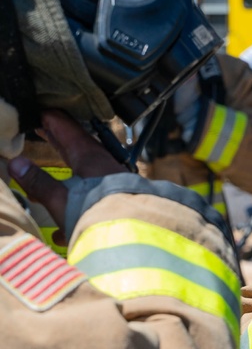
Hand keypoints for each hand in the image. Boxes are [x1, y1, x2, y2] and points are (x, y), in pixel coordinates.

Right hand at [7, 110, 126, 230]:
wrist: (137, 237)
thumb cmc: (99, 214)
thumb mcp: (62, 200)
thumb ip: (40, 183)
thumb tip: (16, 163)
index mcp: (91, 159)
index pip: (69, 132)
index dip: (55, 121)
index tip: (43, 111)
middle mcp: (106, 168)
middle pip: (78, 150)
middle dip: (59, 141)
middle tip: (44, 129)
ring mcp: (115, 185)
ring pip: (85, 176)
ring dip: (65, 176)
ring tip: (45, 180)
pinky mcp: (119, 204)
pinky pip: (93, 202)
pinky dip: (76, 211)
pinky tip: (61, 234)